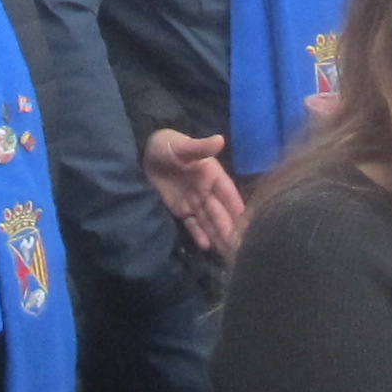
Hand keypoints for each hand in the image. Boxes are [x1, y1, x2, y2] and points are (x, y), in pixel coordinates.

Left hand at [143, 128, 246, 256]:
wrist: (143, 153)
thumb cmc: (167, 146)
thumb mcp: (183, 146)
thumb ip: (200, 147)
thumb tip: (220, 140)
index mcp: (212, 175)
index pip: (228, 193)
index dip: (236, 206)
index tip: (248, 221)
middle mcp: (207, 191)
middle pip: (220, 212)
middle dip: (230, 228)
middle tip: (241, 245)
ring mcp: (194, 202)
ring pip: (209, 221)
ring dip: (219, 236)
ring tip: (230, 252)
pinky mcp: (181, 210)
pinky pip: (193, 225)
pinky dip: (200, 235)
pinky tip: (208, 247)